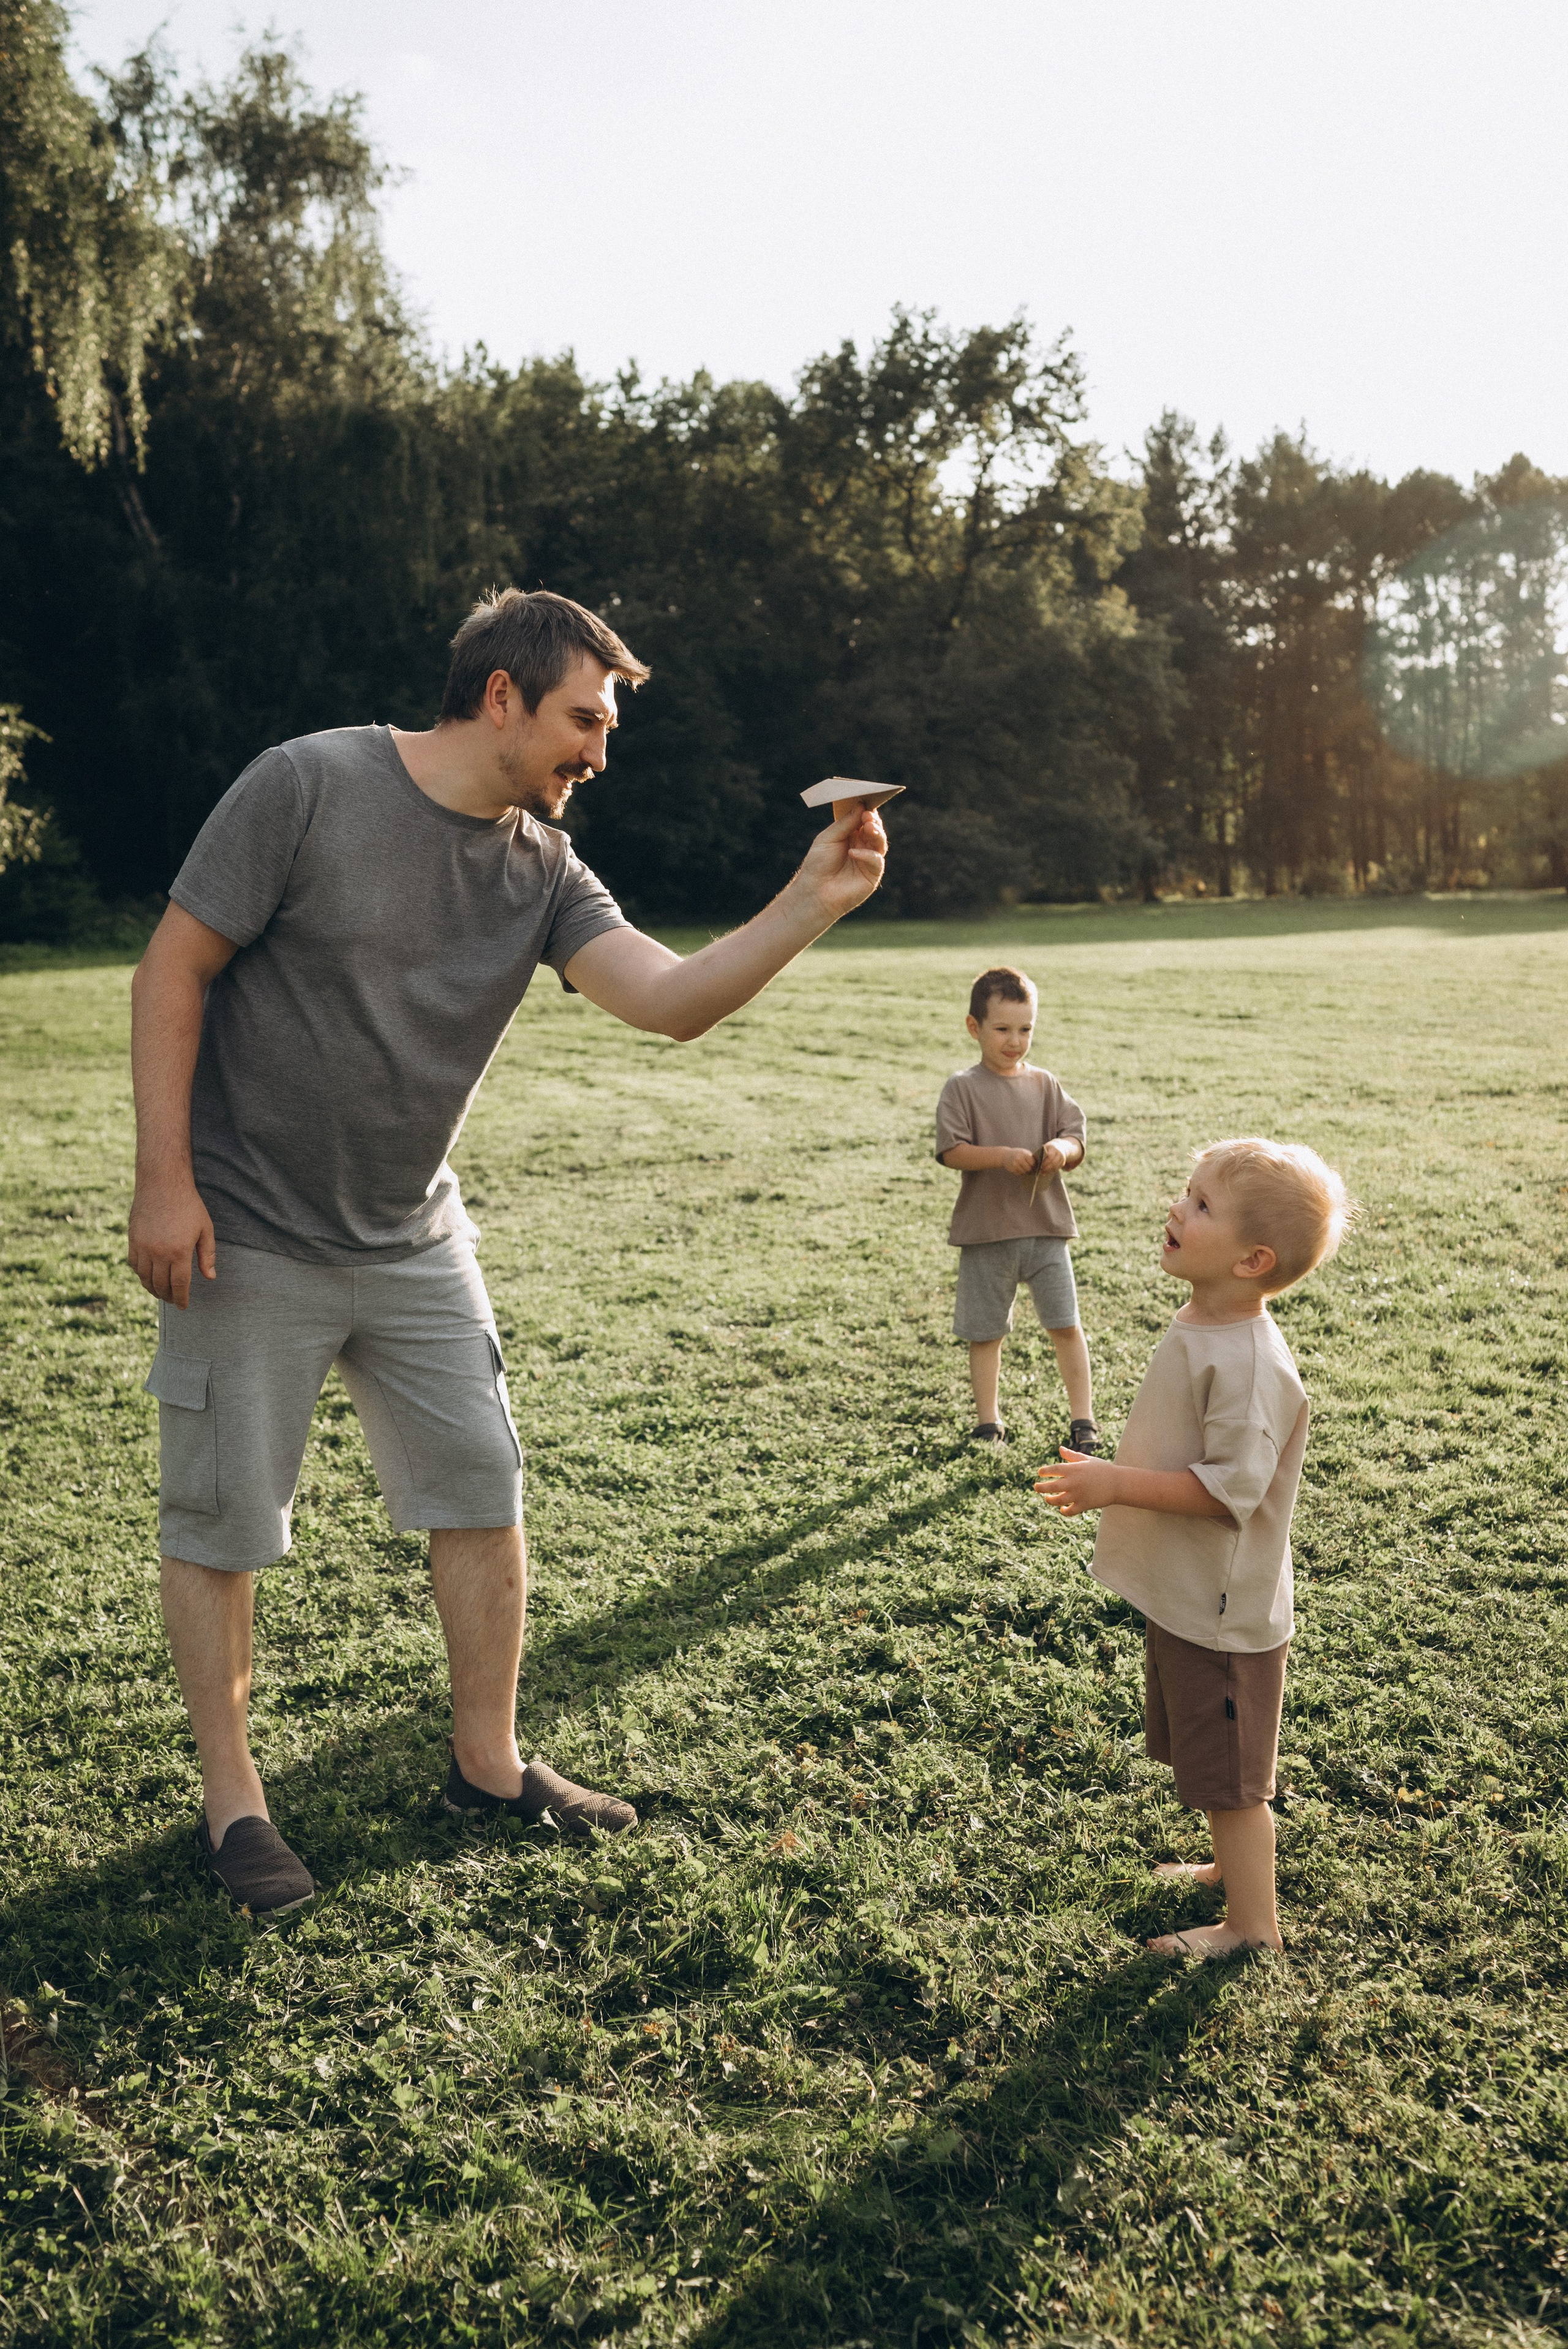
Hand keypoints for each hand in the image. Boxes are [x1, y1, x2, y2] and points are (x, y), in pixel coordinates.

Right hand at [128, 1178, 215, 1308]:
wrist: (162, 1184)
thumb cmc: (189, 1205)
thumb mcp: (205, 1229)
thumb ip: (207, 1255)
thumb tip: (210, 1277)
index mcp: (179, 1252)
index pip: (179, 1285)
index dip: (181, 1299)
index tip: (183, 1306)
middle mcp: (158, 1252)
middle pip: (161, 1285)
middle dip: (168, 1296)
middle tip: (173, 1300)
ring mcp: (143, 1247)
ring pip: (145, 1278)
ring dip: (153, 1289)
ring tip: (161, 1292)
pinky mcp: (132, 1240)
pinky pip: (134, 1265)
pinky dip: (141, 1275)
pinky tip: (148, 1277)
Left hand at [793, 804, 887, 923]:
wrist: (814, 892)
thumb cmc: (818, 864)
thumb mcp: (829, 838)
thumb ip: (845, 823)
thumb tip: (861, 806)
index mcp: (852, 835)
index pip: (864, 819)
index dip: (867, 810)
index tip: (866, 800)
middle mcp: (862, 846)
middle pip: (875, 829)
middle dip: (873, 821)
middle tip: (868, 815)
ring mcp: (868, 860)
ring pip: (880, 843)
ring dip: (876, 833)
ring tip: (868, 827)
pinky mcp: (872, 875)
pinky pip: (876, 861)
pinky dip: (866, 855)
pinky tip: (853, 853)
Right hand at [1003, 1147, 1037, 1176]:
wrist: (1004, 1155)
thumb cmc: (1017, 1153)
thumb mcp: (1024, 1152)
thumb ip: (1031, 1157)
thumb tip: (1040, 1165)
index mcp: (1023, 1154)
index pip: (1032, 1163)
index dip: (1035, 1166)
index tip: (1037, 1167)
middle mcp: (1019, 1159)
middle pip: (1029, 1169)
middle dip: (1032, 1171)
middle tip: (1033, 1171)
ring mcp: (1014, 1165)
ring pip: (1024, 1172)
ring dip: (1027, 1173)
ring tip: (1027, 1170)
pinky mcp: (1012, 1169)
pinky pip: (1019, 1174)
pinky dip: (1021, 1173)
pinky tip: (1021, 1170)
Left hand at [1034, 1448, 1118, 1516]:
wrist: (1118, 1483)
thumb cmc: (1102, 1469)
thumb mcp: (1087, 1460)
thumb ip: (1072, 1456)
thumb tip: (1060, 1449)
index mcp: (1074, 1469)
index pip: (1053, 1470)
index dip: (1044, 1471)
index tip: (1040, 1472)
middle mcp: (1074, 1482)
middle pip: (1051, 1486)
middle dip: (1040, 1487)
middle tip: (1036, 1487)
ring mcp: (1078, 1494)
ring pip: (1058, 1500)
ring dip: (1050, 1500)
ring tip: (1047, 1498)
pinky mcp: (1084, 1505)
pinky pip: (1070, 1511)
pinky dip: (1064, 1510)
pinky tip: (1062, 1508)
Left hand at [1036, 1142, 1066, 1176]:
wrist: (1059, 1147)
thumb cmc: (1048, 1149)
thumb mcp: (1044, 1149)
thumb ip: (1040, 1154)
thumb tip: (1033, 1162)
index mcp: (1053, 1148)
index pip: (1050, 1156)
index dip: (1045, 1162)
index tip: (1040, 1166)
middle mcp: (1059, 1153)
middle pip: (1053, 1162)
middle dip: (1047, 1168)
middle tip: (1040, 1171)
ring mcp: (1061, 1158)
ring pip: (1055, 1166)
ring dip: (1048, 1170)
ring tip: (1042, 1173)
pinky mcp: (1062, 1162)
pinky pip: (1057, 1168)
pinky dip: (1051, 1171)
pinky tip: (1046, 1173)